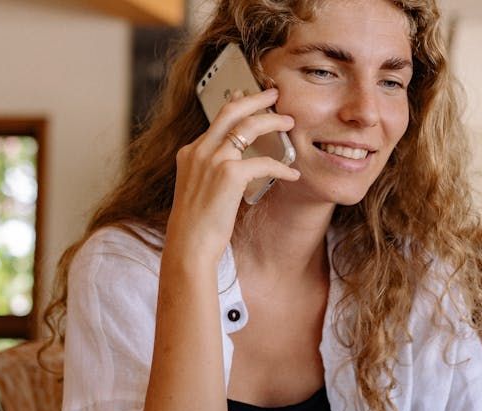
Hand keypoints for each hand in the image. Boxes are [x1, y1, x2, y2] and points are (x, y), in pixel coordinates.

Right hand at [165, 88, 299, 263]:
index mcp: (190, 153)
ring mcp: (213, 160)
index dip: (235, 105)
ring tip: (289, 123)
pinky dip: (281, 166)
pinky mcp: (229, 175)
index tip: (246, 95)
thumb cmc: (196, 225)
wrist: (189, 245)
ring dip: (273, 122)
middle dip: (256, 98)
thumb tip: (233, 164)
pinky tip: (292, 173)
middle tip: (274, 94)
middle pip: (231, 110)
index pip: (216, 119)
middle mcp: (199, 151)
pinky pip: (264, 161)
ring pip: (249, 126)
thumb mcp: (198, 189)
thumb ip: (210, 171)